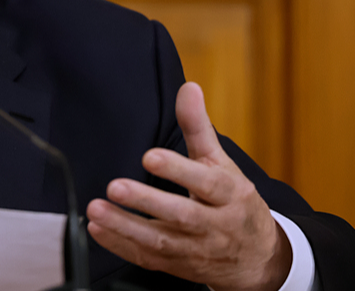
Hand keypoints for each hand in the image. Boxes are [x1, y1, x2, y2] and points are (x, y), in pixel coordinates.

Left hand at [86, 82, 292, 290]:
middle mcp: (214, 225)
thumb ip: (199, 127)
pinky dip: (121, 246)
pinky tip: (98, 230)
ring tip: (96, 209)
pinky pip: (148, 259)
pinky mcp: (178, 266)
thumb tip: (188, 88)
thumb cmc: (234, 203)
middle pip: (181, 215)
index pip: (206, 183)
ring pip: (160, 242)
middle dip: (147, 202)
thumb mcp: (222, 164)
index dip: (179, 170)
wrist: (258, 258)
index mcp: (230, 195)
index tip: (150, 157)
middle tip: (115, 187)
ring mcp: (196, 249)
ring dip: (125, 227)